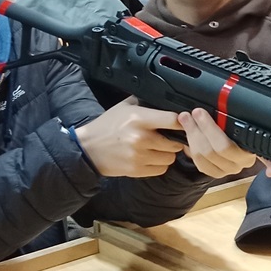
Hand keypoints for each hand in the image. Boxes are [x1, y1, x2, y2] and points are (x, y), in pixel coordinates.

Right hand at [73, 99, 187, 178]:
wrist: (89, 148)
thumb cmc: (107, 126)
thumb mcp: (124, 107)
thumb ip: (145, 103)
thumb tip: (166, 100)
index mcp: (139, 119)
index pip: (173, 120)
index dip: (180, 122)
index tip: (181, 123)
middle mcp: (141, 138)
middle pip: (175, 143)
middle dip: (174, 140)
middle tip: (168, 138)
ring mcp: (139, 156)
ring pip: (170, 158)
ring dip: (167, 154)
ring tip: (158, 148)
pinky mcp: (137, 170)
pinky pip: (161, 169)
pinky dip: (159, 164)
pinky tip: (151, 157)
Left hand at [176, 109, 257, 178]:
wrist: (244, 144)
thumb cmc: (241, 129)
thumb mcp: (239, 121)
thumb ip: (228, 116)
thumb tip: (217, 103)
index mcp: (248, 150)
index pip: (224, 145)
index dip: (208, 127)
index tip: (198, 113)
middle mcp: (239, 163)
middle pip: (210, 151)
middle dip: (195, 130)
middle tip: (187, 116)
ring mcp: (227, 170)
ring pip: (202, 157)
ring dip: (191, 138)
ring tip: (185, 122)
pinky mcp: (215, 173)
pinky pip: (199, 163)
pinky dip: (191, 149)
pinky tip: (189, 136)